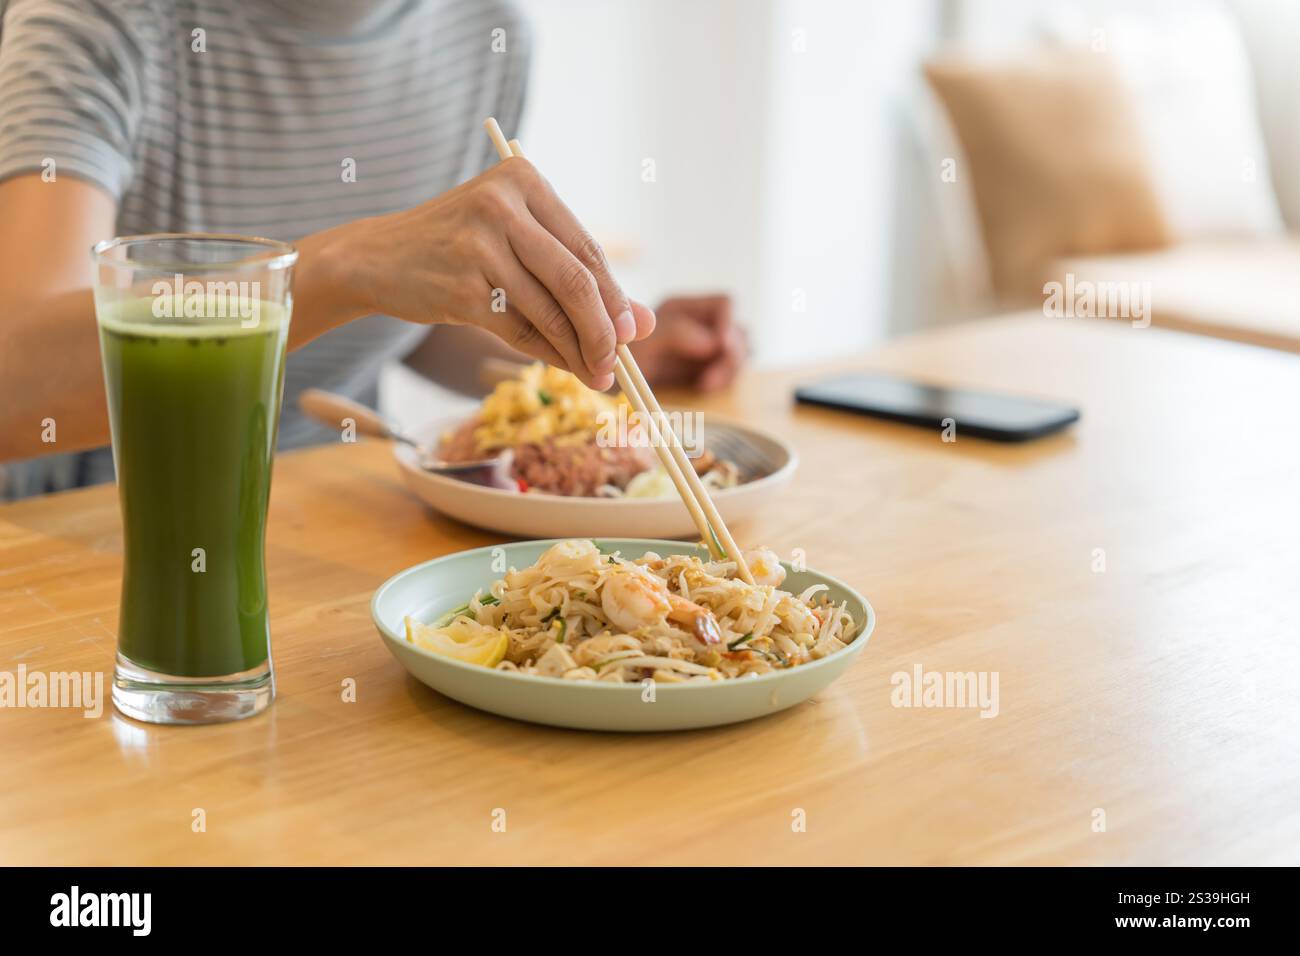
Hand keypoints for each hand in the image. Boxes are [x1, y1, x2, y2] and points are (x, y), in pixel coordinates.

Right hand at [337, 157, 654, 389]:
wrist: (377, 257)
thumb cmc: (458, 248)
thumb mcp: (516, 243)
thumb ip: (576, 275)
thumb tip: (642, 324)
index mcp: (524, 179)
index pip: (586, 248)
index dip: (616, 297)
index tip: (633, 333)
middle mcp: (502, 204)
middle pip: (575, 280)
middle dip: (604, 331)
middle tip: (619, 366)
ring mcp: (479, 245)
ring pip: (550, 311)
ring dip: (578, 351)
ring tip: (595, 375)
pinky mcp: (461, 287)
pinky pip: (520, 331)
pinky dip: (546, 354)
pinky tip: (561, 366)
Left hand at [628, 294, 745, 390]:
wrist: (619, 381)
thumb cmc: (627, 357)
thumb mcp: (645, 341)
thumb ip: (675, 333)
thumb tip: (710, 341)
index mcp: (686, 307)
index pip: (725, 303)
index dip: (728, 322)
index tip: (720, 346)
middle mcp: (702, 323)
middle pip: (739, 330)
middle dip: (730, 355)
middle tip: (710, 379)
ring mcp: (710, 346)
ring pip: (742, 352)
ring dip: (729, 370)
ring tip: (704, 384)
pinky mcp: (711, 367)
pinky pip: (732, 371)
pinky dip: (724, 380)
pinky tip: (702, 387)